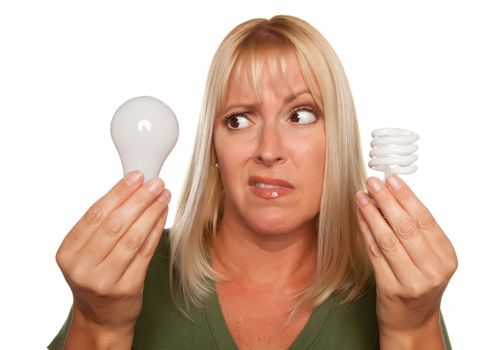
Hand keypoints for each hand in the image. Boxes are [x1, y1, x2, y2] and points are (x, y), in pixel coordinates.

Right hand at [56, 170, 170, 333]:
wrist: (102, 316)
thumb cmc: (96, 276)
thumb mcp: (86, 252)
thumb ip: (101, 224)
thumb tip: (130, 187)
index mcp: (68, 253)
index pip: (95, 215)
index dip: (118, 193)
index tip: (135, 177)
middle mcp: (82, 268)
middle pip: (114, 224)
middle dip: (138, 199)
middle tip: (155, 183)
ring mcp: (104, 280)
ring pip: (132, 237)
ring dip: (151, 212)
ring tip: (163, 195)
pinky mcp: (127, 288)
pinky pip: (145, 252)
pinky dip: (156, 229)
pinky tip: (163, 214)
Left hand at [356, 176, 456, 344]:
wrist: (412, 321)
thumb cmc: (419, 283)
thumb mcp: (428, 258)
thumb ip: (417, 232)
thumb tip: (393, 195)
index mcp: (446, 257)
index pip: (425, 219)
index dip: (406, 197)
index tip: (391, 179)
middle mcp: (432, 270)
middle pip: (406, 227)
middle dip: (386, 200)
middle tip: (372, 182)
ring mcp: (412, 281)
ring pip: (388, 238)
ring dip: (372, 213)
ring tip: (361, 196)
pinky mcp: (390, 288)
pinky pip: (374, 253)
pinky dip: (365, 231)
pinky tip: (359, 216)